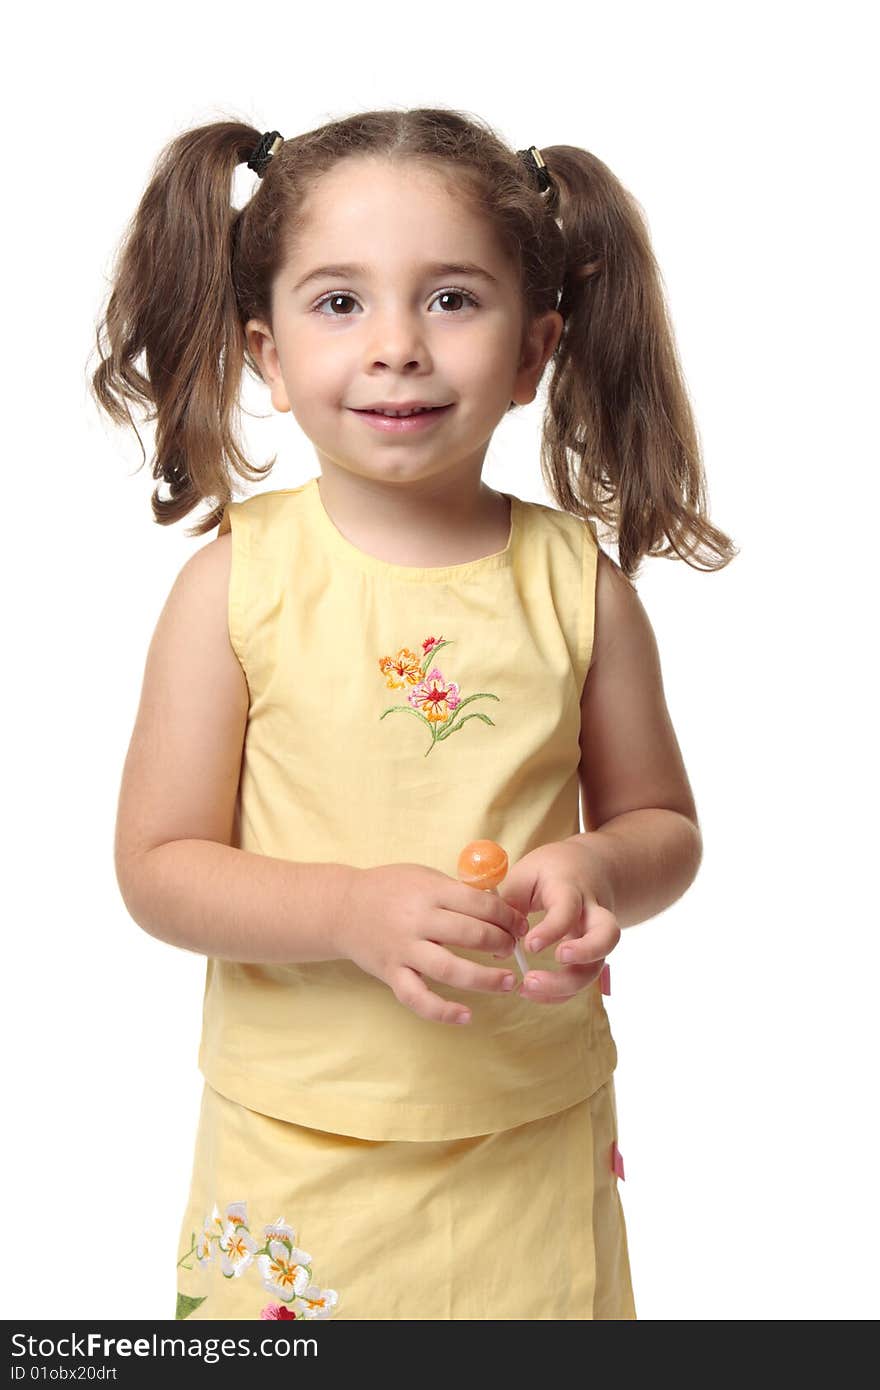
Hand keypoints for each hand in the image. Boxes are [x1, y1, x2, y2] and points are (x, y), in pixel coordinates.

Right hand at [337, 863, 529, 1025]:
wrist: (342, 907)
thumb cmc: (390, 889)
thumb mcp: (425, 877)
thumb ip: (457, 891)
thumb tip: (500, 907)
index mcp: (431, 892)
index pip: (481, 905)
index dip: (508, 917)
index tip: (519, 926)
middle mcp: (418, 921)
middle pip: (471, 934)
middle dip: (501, 943)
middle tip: (513, 949)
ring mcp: (404, 949)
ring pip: (450, 969)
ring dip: (484, 979)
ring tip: (508, 982)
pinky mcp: (391, 973)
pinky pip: (418, 997)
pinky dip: (442, 1011)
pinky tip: (466, 1015)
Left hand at [495, 840, 619, 1003]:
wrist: (589, 868)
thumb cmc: (552, 870)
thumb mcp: (527, 872)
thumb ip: (511, 901)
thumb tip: (496, 939)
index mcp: (572, 889)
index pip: (569, 910)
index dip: (552, 930)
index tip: (529, 945)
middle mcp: (593, 914)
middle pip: (606, 938)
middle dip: (582, 956)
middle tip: (546, 966)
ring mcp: (596, 936)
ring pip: (597, 967)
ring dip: (565, 986)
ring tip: (528, 989)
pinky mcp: (592, 954)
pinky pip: (583, 978)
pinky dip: (561, 992)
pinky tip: (533, 993)